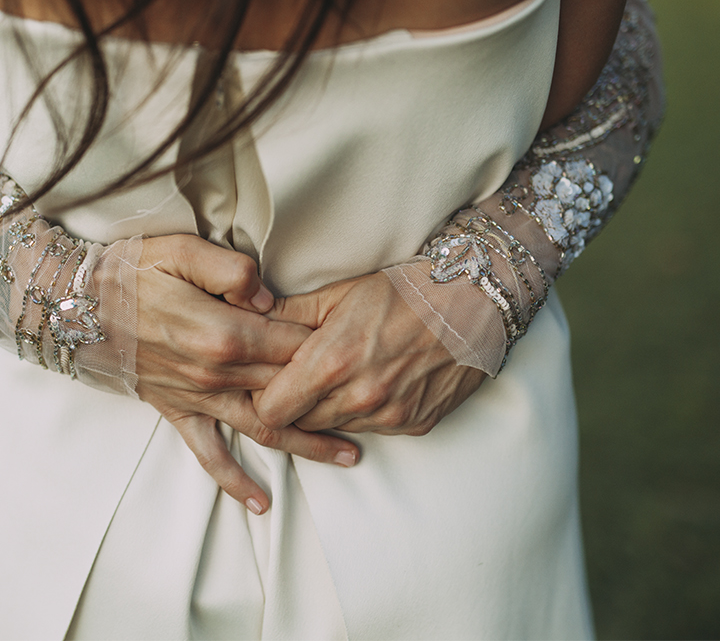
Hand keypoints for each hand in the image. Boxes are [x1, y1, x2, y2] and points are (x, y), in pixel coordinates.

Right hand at [98, 235, 359, 513]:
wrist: (72, 307)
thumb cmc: (129, 272)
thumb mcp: (180, 249)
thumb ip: (232, 269)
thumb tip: (269, 295)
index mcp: (224, 331)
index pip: (293, 342)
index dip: (328, 344)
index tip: (360, 346)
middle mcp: (216, 373)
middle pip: (289, 387)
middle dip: (335, 396)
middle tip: (376, 399)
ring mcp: (197, 398)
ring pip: (265, 427)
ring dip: (309, 444)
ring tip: (351, 457)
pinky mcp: (177, 412)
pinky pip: (208, 455)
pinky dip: (234, 481)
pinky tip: (261, 502)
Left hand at [254, 271, 486, 434]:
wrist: (476, 301)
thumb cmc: (404, 290)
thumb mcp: (340, 293)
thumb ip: (287, 315)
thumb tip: (243, 320)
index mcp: (333, 361)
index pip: (270, 411)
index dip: (263, 396)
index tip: (269, 376)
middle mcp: (360, 397)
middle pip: (298, 425)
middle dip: (293, 403)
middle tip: (300, 374)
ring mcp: (390, 416)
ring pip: (334, 429)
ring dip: (327, 409)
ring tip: (340, 373)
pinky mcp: (414, 425)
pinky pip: (370, 429)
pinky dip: (362, 412)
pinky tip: (373, 381)